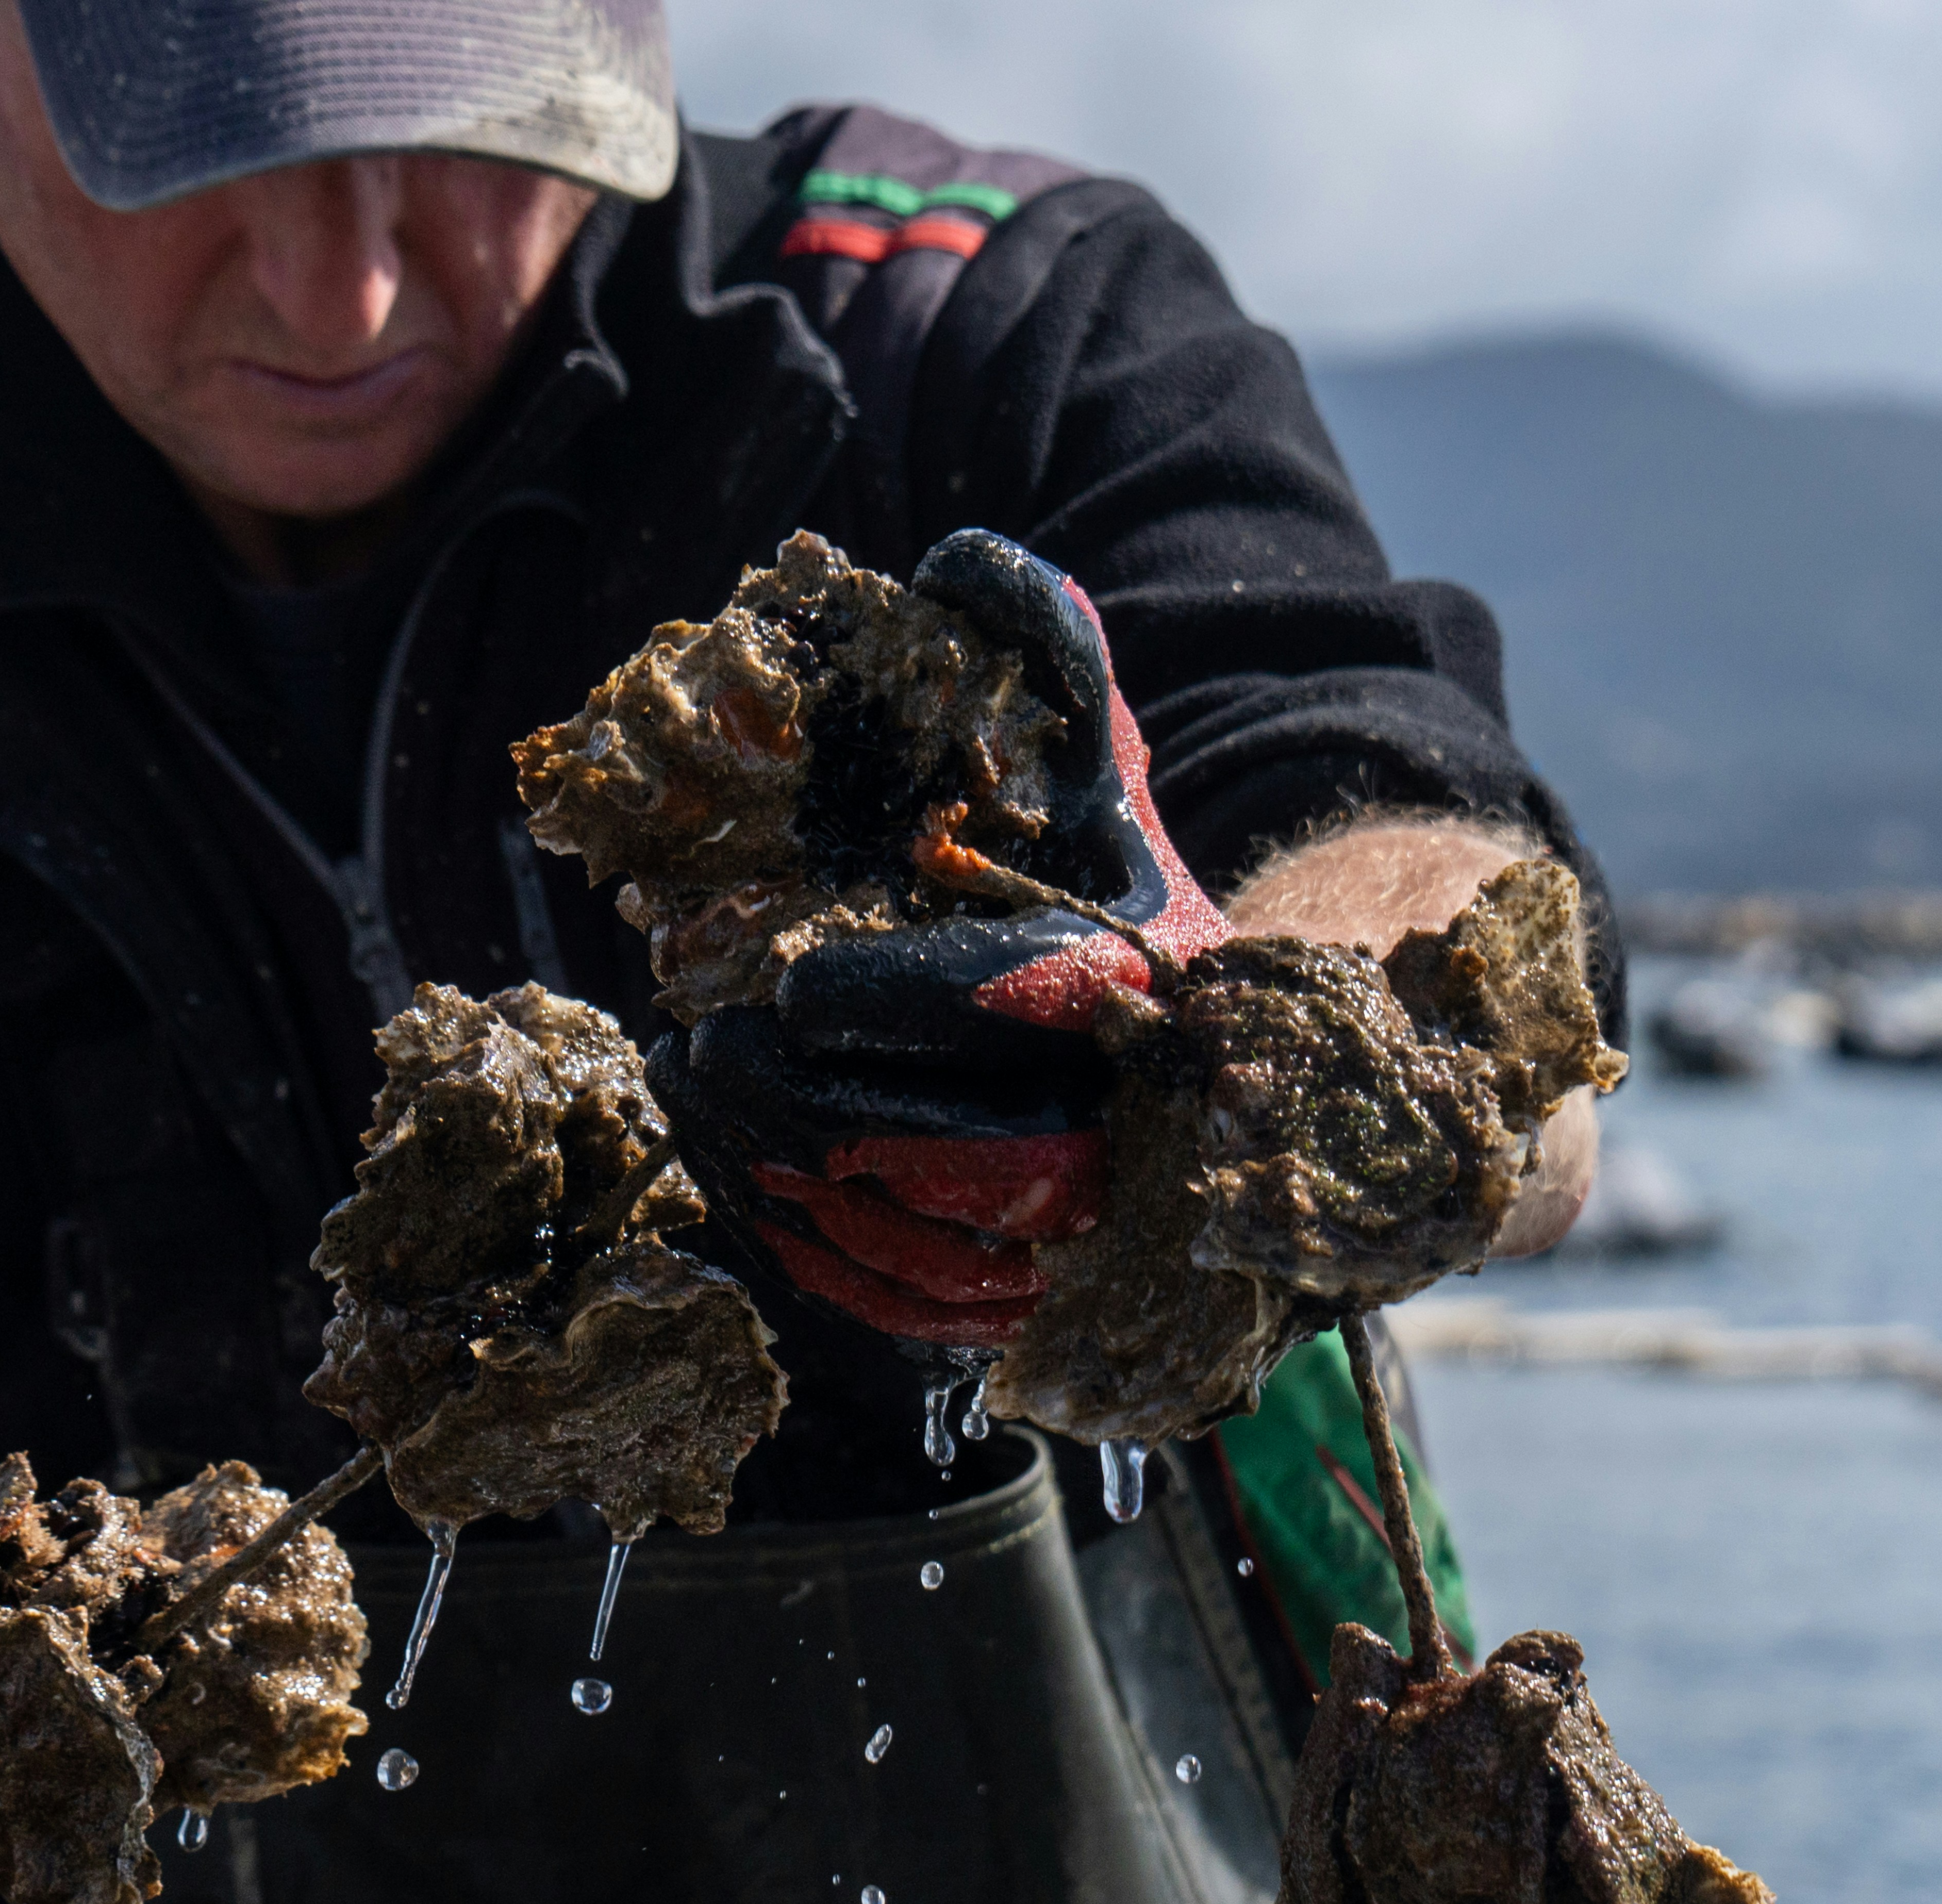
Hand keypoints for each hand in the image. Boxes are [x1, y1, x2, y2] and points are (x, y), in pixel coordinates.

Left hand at [658, 529, 1226, 1345]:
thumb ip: (1048, 667)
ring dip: (783, 1174)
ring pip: (908, 1232)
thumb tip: (963, 557)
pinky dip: (811, 1257)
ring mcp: (1084, 1234)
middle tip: (700, 1051)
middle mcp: (1125, 1123)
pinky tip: (740, 1180)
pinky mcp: (1035, 1308)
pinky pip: (904, 1304)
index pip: (1008, 1004)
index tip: (786, 991)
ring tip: (699, 1098)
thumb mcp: (1099, 776)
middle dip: (800, 1101)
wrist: (1242, 1073)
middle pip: (940, 1139)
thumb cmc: (1128, 900)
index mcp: (1143, 986)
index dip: (888, 1003)